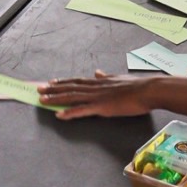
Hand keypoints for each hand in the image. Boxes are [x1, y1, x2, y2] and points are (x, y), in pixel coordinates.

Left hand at [38, 71, 155, 118]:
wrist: (148, 90)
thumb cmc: (137, 86)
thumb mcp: (118, 78)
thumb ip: (106, 76)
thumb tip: (97, 72)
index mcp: (99, 81)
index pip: (77, 80)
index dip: (62, 82)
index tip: (50, 82)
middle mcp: (95, 87)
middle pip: (70, 87)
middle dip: (53, 89)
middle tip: (39, 89)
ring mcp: (97, 97)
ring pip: (72, 97)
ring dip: (56, 99)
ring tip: (42, 100)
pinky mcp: (102, 107)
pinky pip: (82, 110)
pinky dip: (69, 112)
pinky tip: (59, 115)